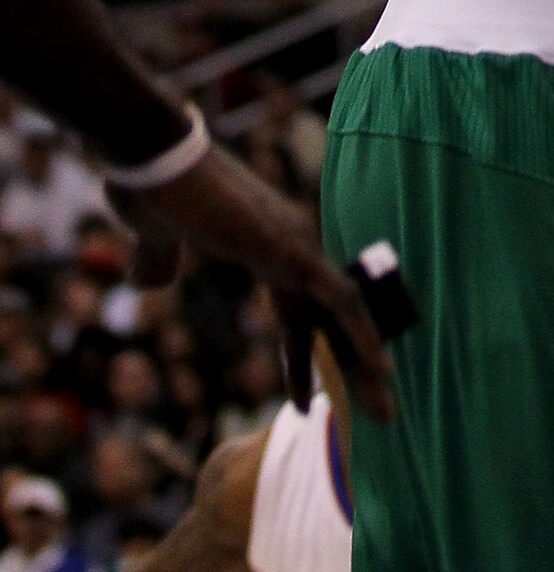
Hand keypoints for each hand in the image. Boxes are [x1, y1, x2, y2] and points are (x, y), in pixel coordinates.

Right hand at [112, 145, 393, 421]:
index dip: (302, 360)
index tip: (305, 404)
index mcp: (267, 244)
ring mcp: (296, 243)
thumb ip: (159, 261)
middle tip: (382, 413)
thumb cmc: (153, 190)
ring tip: (386, 413)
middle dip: (357, 366)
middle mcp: (293, 243)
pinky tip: (381, 366)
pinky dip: (362, 333)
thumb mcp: (154, 239)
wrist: (153, 157)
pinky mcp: (290, 250)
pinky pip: (340, 298)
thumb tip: (150, 280)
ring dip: (369, 362)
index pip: (300, 312)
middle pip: (334, 316)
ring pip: (347, 312)